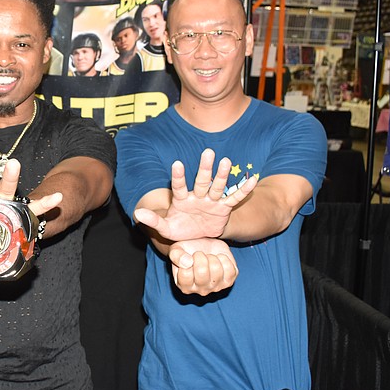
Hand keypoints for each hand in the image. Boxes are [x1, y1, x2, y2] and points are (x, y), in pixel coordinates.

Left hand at [135, 149, 256, 241]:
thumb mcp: (165, 228)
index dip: (178, 176)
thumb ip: (153, 220)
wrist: (195, 237)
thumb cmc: (179, 229)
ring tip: (226, 161)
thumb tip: (137, 214)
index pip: (179, 186)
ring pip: (217, 187)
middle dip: (204, 168)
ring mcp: (211, 201)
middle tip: (207, 152)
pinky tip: (252, 181)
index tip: (176, 163)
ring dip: (222, 175)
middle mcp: (197, 196)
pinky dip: (243, 191)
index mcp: (181, 199)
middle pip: (201, 181)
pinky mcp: (223, 208)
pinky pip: (234, 199)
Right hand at [169, 237, 237, 295]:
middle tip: (200, 254)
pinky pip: (230, 269)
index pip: (185, 274)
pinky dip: (225, 259)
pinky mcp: (229, 281)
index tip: (190, 256)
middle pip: (202, 272)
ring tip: (209, 257)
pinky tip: (219, 259)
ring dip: (213, 257)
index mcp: (184, 285)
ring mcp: (216, 287)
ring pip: (217, 270)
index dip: (188, 259)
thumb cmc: (188, 250)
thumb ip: (176, 255)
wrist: (204, 246)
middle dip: (201, 257)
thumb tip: (187, 263)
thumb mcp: (176, 249)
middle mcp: (200, 290)